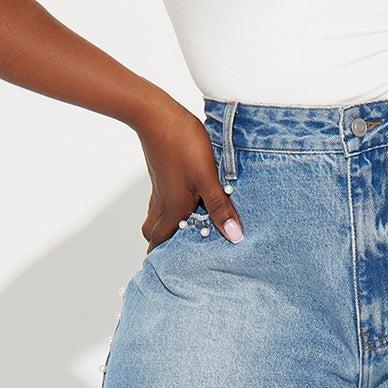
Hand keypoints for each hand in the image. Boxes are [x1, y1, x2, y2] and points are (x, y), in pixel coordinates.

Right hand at [135, 100, 243, 250]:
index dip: (163, 260)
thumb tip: (234, 237)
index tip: (172, 272)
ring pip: (156, 218)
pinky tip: (189, 203)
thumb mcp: (207, 178)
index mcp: (172, 210)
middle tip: (180, 254)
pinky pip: (161, 202)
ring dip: (167, 228)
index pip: (160, 244)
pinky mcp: (162, 176)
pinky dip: (171, 210)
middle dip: (163, 247)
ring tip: (188, 232)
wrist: (157, 116)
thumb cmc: (183, 145)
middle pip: (154, 234)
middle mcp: (162, 204)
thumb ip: (220, 208)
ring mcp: (159, 190)